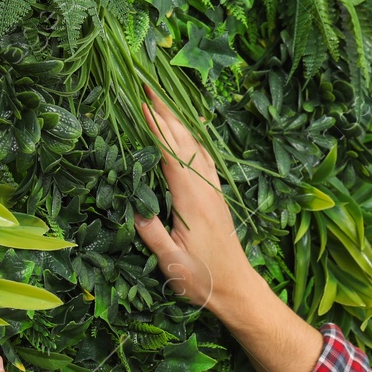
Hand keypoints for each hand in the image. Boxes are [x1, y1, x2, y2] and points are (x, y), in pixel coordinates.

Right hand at [134, 82, 264, 317]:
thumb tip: (134, 208)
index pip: (170, 153)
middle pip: (183, 140)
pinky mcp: (216, 196)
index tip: (140, 101)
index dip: (155, 127)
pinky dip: (192, 138)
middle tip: (146, 83)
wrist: (237, 289)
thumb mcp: (171, 262)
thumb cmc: (203, 280)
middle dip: (165, 111)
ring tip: (160, 97)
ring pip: (196, 145)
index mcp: (192, 200)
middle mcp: (205, 188)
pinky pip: (204, 158)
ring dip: (178, 120)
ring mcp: (213, 191)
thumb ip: (153, 234)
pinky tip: (188, 130)